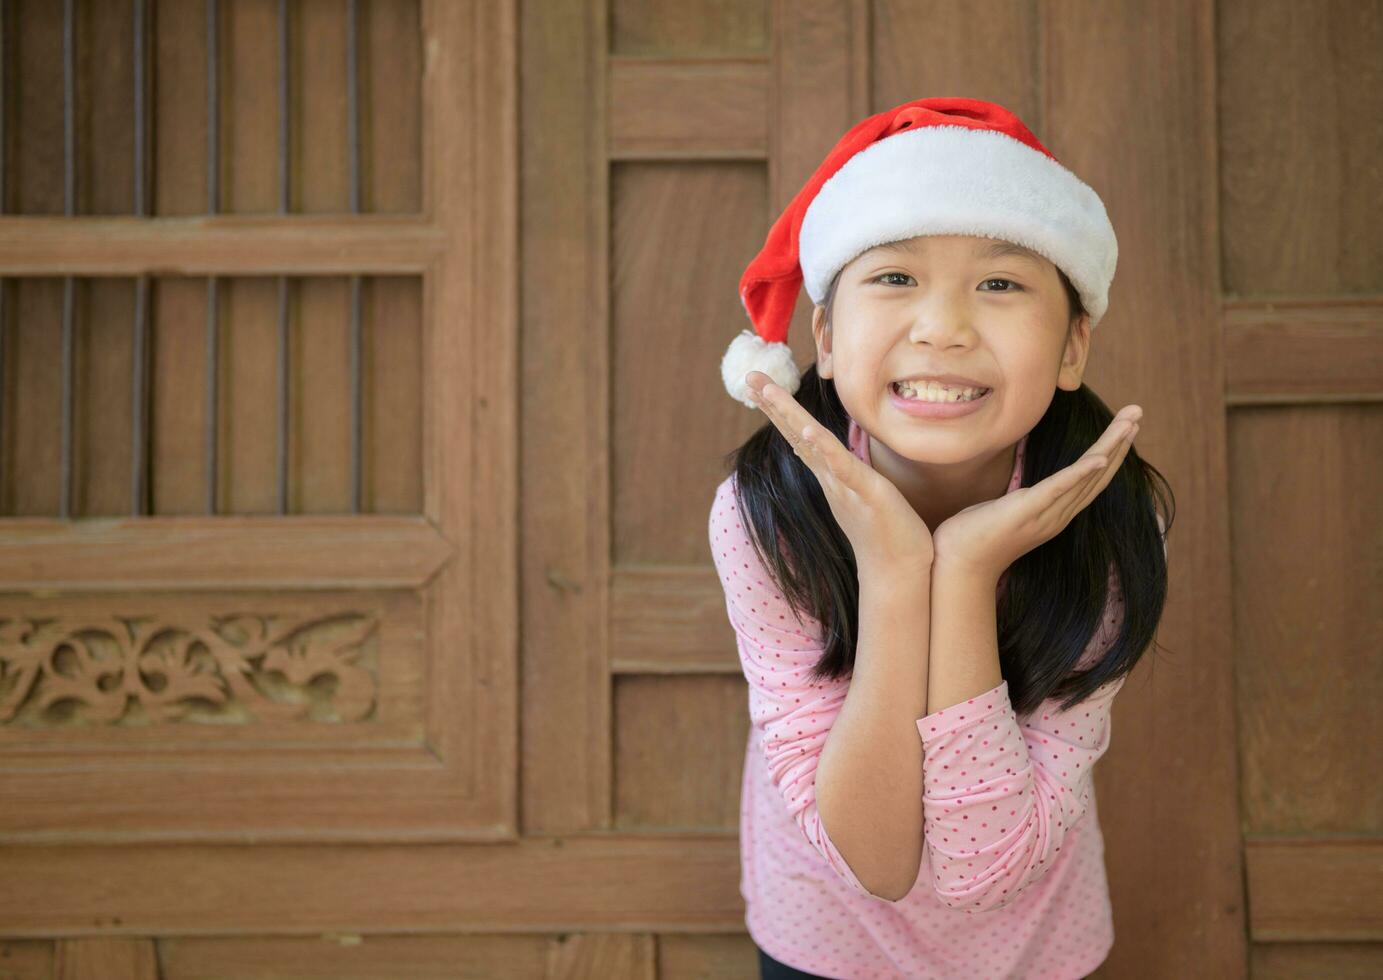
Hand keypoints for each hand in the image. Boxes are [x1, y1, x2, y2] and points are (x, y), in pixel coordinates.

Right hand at [743, 371, 934, 573]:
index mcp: (831, 476)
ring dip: (787, 414)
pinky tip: (807, 428)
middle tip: (748, 373)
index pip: (801, 434)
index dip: (781, 409)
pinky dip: (822, 447)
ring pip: (810, 442)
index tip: (761, 383)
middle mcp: (830, 478)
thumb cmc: (891, 536)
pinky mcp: (864, 493)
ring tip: (766, 390)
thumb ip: (853, 477)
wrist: (899, 575)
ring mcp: (843, 486)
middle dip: (772, 402)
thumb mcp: (867, 496)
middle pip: (795, 432)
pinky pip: (840, 466)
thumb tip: (846, 462)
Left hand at [929, 406, 1143, 581]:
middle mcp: (1058, 515)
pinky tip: (1099, 457)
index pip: (1092, 479)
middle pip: (1098, 474)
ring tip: (1130, 423)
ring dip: (1110, 448)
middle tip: (1138, 413)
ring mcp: (1045, 515)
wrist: (959, 566)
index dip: (1111, 452)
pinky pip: (1058, 489)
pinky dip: (1080, 473)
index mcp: (1055, 512)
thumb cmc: (975, 537)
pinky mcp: (1026, 512)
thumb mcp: (1007, 512)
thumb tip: (1023, 490)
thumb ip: (1023, 501)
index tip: (1127, 426)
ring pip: (1086, 477)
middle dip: (1119, 442)